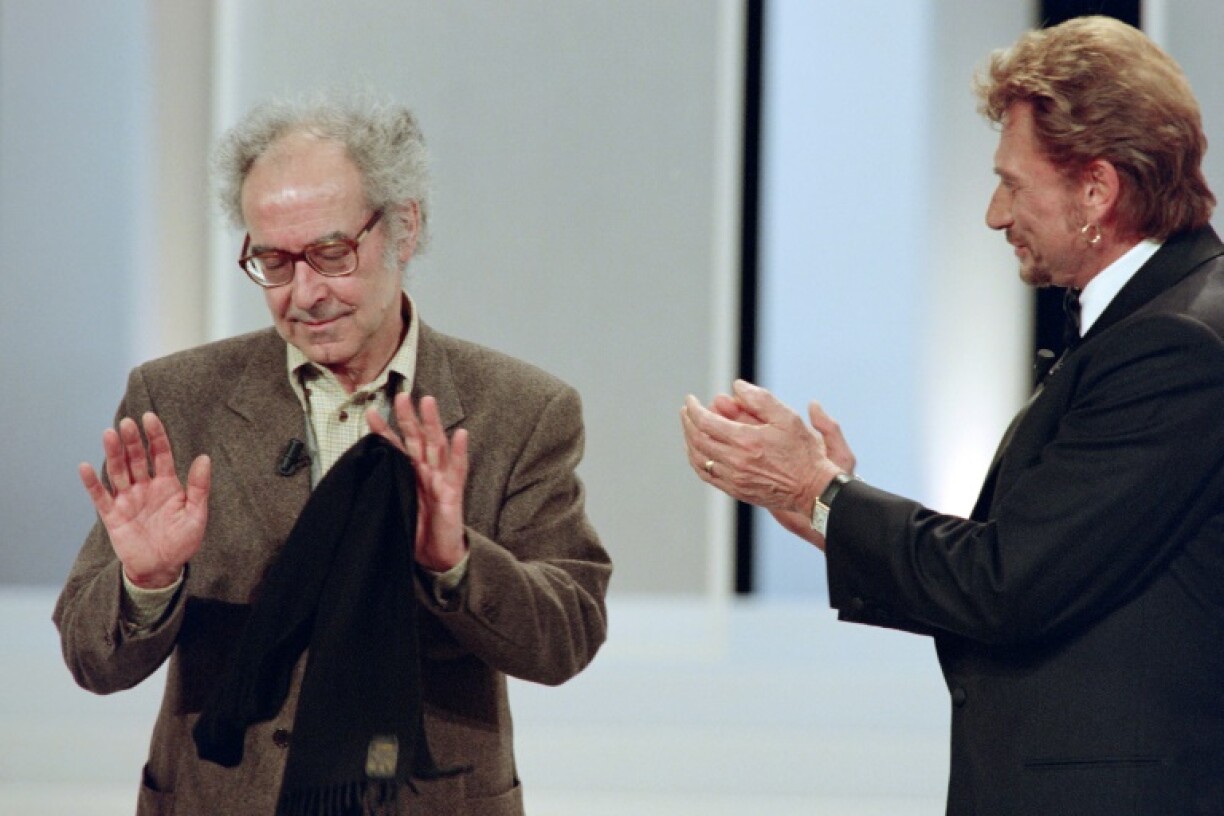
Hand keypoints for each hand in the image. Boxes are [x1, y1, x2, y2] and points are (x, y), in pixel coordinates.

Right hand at [79, 412, 210, 588]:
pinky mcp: (113, 516)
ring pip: (118, 472)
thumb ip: (199, 487)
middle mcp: (145, 487)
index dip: (156, 436)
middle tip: (127, 422)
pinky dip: (92, 483)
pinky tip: (85, 467)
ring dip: (113, 453)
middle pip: (137, 459)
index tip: (149, 417)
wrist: (162, 569)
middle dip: (132, 441)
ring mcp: (128, 500)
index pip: (161, 454)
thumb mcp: (196, 514)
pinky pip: (101, 497)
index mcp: (167, 484)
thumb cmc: (183, 541)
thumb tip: (204, 457)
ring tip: (109, 434)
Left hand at [368, 394, 468, 571]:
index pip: (394, 447)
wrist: (436, 557)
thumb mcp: (391, 508)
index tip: (368, 412)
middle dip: (408, 416)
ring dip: (433, 423)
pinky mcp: (454, 493)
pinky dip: (460, 452)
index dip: (383, 430)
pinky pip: (458, 469)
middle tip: (401, 395)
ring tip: (428, 402)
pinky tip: (460, 434)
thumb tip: (359, 478)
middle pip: (417, 438)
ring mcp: (441, 480)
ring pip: (437, 445)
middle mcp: (425, 472)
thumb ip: (381, 491)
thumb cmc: (414, 532)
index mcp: (408, 474)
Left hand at [681, 380, 851, 543]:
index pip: (705, 422)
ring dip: (689, 441)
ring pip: (698, 459)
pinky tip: (697, 451)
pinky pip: (707, 475)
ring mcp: (733, 479)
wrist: (812, 488)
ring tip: (689, 428)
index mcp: (746, 441)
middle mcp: (735, 462)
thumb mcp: (787, 417)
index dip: (693, 409)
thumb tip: (737, 387)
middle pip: (697, 440)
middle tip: (686, 410)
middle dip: (687, 422)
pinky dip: (696, 461)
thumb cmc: (803, 451)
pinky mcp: (736, 490)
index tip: (690, 400)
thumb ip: (760, 399)